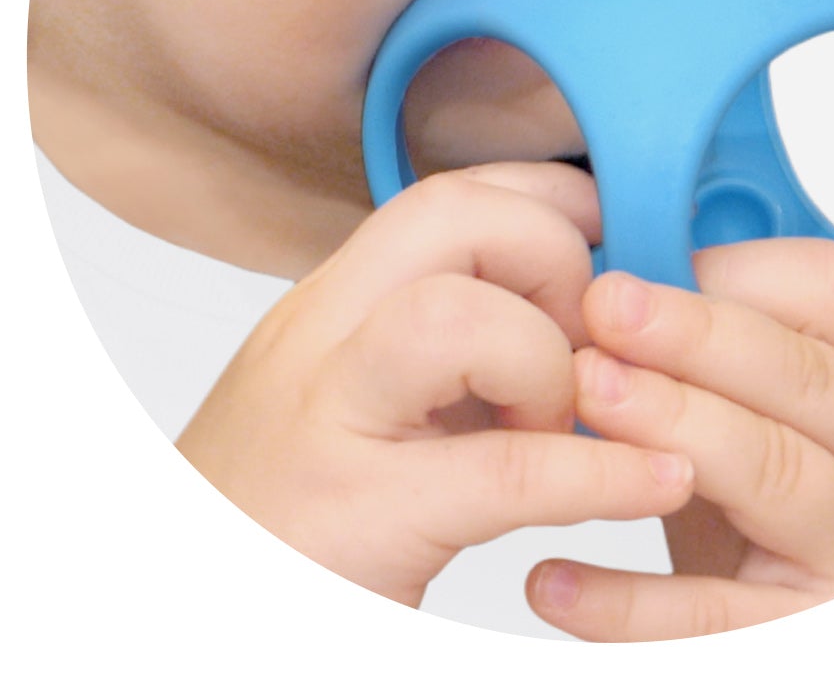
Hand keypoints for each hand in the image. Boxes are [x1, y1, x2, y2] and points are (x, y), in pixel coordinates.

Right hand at [176, 164, 693, 607]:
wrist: (181, 644)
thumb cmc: (284, 541)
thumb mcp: (360, 417)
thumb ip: (445, 357)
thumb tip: (580, 313)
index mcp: (322, 315)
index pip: (446, 194)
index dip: (552, 201)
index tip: (614, 243)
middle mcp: (310, 349)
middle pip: (446, 215)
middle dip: (551, 253)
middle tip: (585, 344)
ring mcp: (320, 430)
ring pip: (452, 316)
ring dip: (544, 357)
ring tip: (570, 419)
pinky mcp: (349, 526)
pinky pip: (505, 471)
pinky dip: (598, 474)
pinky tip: (652, 483)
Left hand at [527, 240, 833, 639]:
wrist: (818, 650)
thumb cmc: (778, 538)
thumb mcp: (770, 434)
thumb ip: (716, 369)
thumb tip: (610, 285)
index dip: (740, 272)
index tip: (644, 267)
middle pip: (804, 378)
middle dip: (696, 334)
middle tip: (603, 308)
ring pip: (775, 472)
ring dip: (674, 422)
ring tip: (585, 395)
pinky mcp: (809, 642)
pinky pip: (712, 616)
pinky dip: (626, 598)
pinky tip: (555, 577)